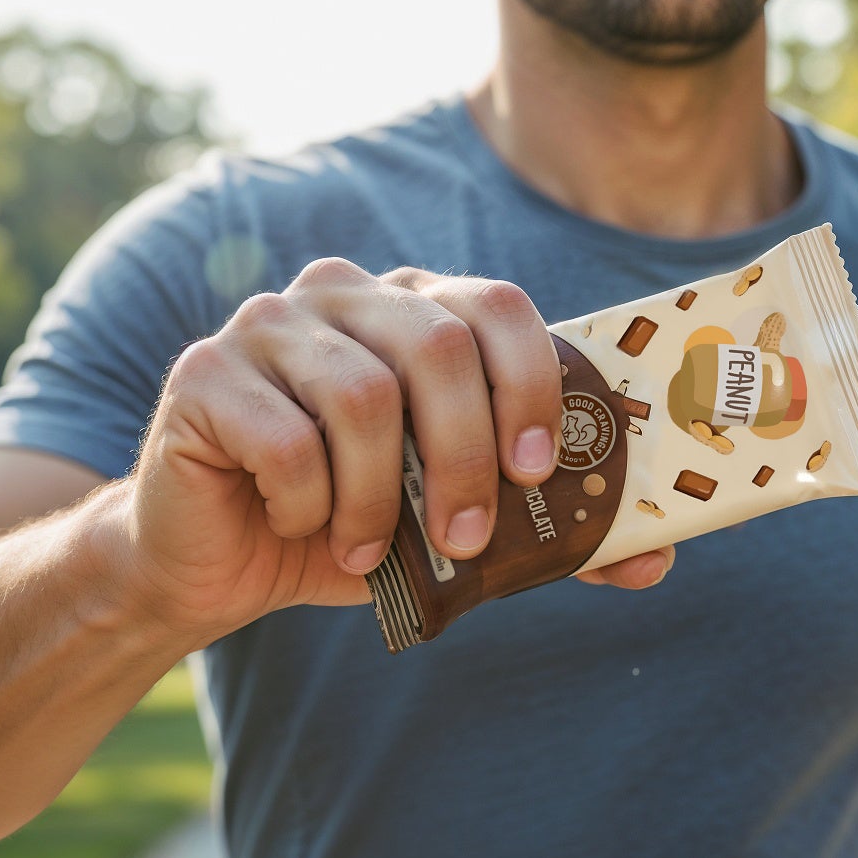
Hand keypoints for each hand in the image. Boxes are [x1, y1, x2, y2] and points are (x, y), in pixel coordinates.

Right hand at [114, 258, 674, 637]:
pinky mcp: (202, 373)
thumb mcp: (451, 530)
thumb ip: (544, 532)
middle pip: (439, 346)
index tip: (538, 472)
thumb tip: (654, 562)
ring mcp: (267, 324)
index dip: (532, 385)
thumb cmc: (343, 529)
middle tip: (465, 538)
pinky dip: (307, 507)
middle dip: (467, 459)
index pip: (496, 306)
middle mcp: (340, 295)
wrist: (210, 562)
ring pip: (364, 398)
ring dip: (379, 500)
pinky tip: (297, 526)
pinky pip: (284, 442)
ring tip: (369, 551)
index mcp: (411, 310)